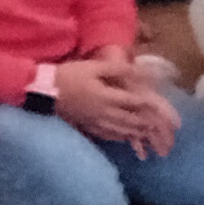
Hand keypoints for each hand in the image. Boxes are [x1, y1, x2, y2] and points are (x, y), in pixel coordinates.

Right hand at [51, 57, 173, 153]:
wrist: (44, 92)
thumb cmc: (68, 76)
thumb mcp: (93, 67)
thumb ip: (116, 69)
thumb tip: (136, 70)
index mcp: (107, 97)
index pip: (133, 102)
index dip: (148, 104)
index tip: (159, 106)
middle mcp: (104, 113)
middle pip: (129, 120)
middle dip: (144, 123)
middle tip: (157, 125)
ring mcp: (96, 122)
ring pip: (120, 130)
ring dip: (135, 132)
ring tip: (146, 133)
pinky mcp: (87, 126)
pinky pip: (107, 135)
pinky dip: (119, 137)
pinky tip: (124, 137)